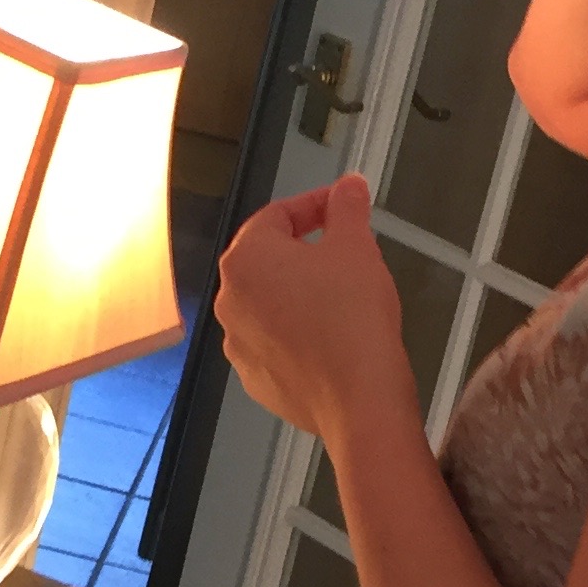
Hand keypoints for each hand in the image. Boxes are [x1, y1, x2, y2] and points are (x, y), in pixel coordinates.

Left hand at [215, 173, 416, 446]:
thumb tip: (348, 188)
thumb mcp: (356, 247)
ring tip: (342, 298)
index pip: (277, 215)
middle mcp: (230, 301)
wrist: (358, 398)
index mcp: (245, 259)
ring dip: (300, 294)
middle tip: (345, 251)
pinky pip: (275, 342)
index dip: (315, 205)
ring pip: (270, 303)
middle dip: (306, 250)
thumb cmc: (352, 321)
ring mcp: (238, 343)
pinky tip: (331, 335)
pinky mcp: (255, 378)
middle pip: (268, 260)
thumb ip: (347, 208)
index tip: (341, 206)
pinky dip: (298, 333)